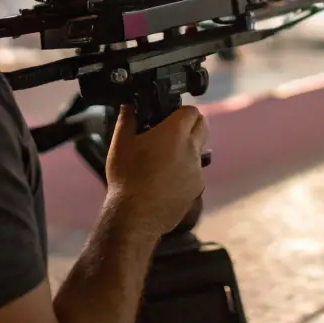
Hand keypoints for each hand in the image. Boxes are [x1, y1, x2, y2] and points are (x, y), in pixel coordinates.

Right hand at [105, 105, 206, 238]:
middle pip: (203, 126)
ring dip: (188, 149)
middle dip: (191, 125)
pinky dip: (186, 171)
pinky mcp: (197, 188)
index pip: (191, 110)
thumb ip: (127, 119)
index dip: (180, 111)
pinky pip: (196, 173)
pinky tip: (167, 180)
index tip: (169, 117)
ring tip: (166, 159)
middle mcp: (192, 148)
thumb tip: (129, 106)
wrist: (135, 216)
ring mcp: (197, 170)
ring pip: (199, 150)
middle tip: (172, 132)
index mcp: (175, 132)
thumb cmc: (127, 178)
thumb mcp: (120, 143)